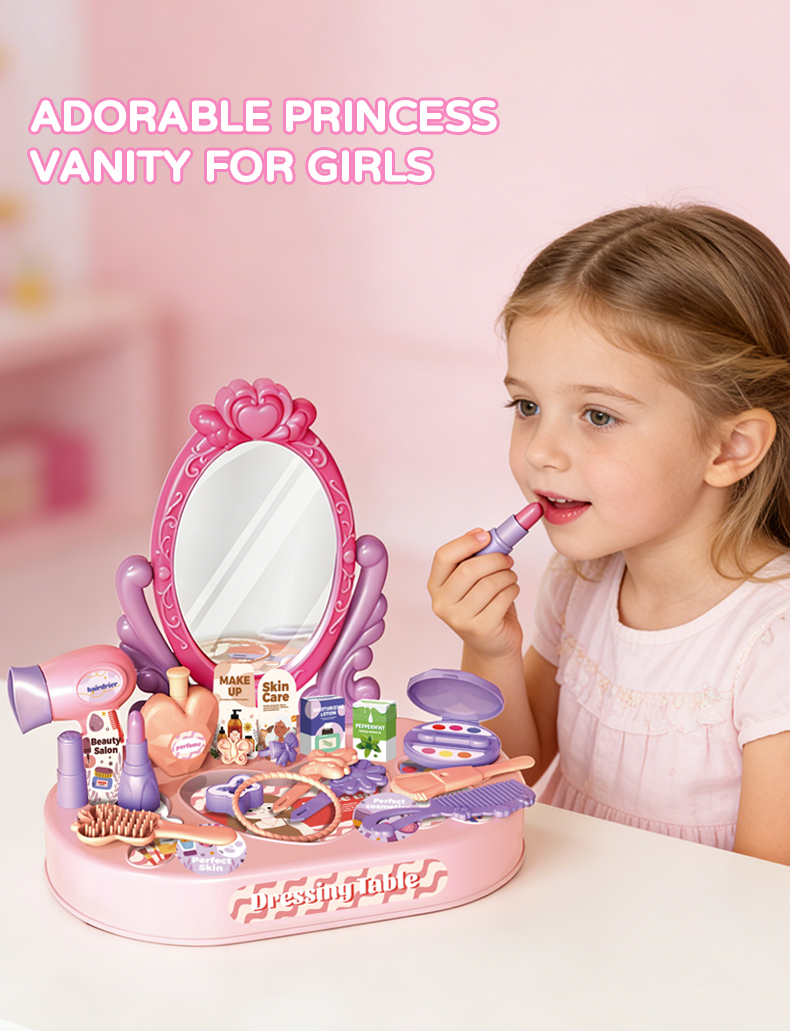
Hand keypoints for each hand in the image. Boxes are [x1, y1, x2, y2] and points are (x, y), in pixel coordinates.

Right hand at [428, 529, 523, 659]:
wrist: (492, 643)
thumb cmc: (484, 605)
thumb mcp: (474, 580)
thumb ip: (475, 557)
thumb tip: (483, 534)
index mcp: (436, 586)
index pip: (443, 557)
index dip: (465, 542)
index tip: (485, 536)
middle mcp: (441, 603)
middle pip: (468, 569)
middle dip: (495, 559)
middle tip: (507, 560)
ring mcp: (458, 619)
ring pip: (489, 584)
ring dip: (507, 575)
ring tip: (510, 578)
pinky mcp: (479, 628)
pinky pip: (502, 598)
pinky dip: (513, 590)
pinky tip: (511, 592)